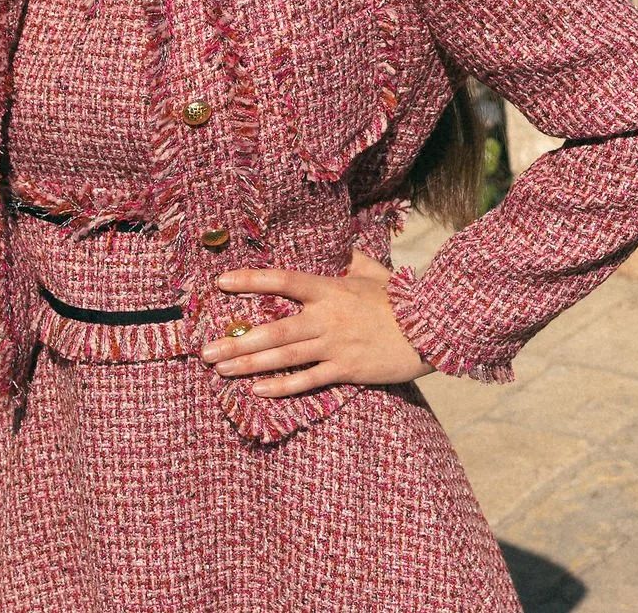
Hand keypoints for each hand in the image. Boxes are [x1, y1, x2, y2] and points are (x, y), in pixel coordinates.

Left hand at [199, 248, 434, 396]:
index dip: (251, 280)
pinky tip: (257, 390)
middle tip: (205, 350)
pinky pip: (307, 380)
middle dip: (236, 340)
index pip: (282, 281)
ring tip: (220, 369)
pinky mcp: (346, 370)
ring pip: (283, 357)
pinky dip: (281, 387)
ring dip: (248, 364)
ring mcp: (335, 346)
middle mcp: (326, 317)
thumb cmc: (400, 297)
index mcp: (330, 288)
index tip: (221, 282)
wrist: (432, 326)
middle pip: (272, 329)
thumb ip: (348, 259)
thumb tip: (336, 246)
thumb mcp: (372, 270)